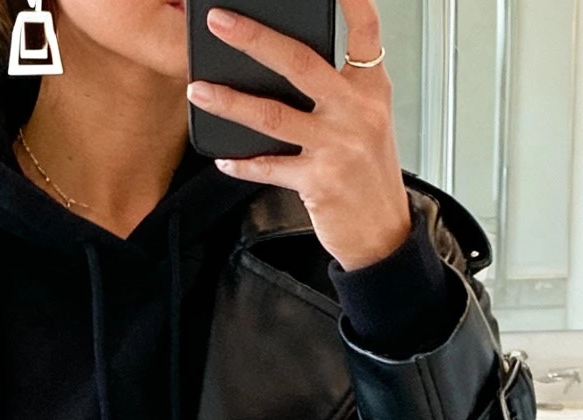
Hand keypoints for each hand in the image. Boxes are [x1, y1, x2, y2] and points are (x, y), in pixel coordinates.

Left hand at [189, 0, 410, 270]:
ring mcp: (337, 145)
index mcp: (371, 89)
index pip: (364, 30)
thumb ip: (340, 91)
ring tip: (198, 89)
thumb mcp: (369, 123)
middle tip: (221, 22)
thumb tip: (288, 66)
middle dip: (254, 38)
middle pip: (300, 62)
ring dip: (230, 101)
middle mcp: (356, 111)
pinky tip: (224, 159)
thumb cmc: (372, 178)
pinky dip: (244, 163)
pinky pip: (270, 166)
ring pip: (274, 114)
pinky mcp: (318, 181)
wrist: (384, 235)